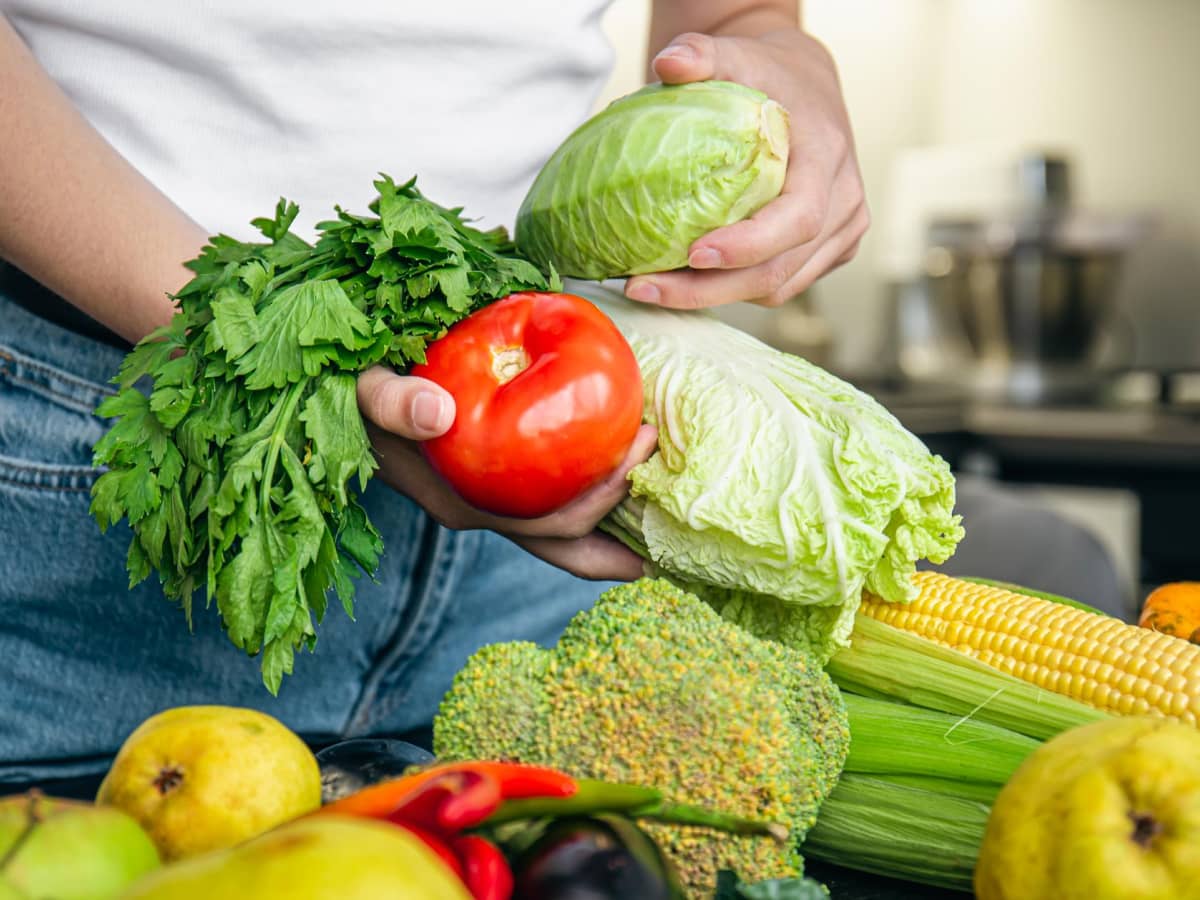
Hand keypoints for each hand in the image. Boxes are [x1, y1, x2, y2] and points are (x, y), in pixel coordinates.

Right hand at [356, 366, 656, 580]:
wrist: (331, 390)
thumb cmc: (350, 387)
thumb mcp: (362, 387)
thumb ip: (391, 402)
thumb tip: (436, 415)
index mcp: (460, 503)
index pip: (546, 526)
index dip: (600, 506)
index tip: (640, 457)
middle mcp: (478, 512)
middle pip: (564, 541)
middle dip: (620, 522)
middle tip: (663, 471)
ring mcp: (483, 501)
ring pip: (558, 527)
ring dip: (609, 511)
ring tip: (656, 485)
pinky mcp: (486, 480)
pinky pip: (546, 496)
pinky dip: (584, 486)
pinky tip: (613, 464)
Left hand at [624, 29, 867, 309]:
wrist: (803, 84)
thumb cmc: (767, 73)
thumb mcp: (734, 53)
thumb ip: (701, 52)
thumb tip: (668, 64)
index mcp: (828, 157)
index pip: (798, 219)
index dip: (748, 247)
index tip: (693, 255)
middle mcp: (845, 203)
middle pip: (779, 270)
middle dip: (708, 290)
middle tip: (644, 287)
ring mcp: (841, 233)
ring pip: (777, 289)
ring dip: (713, 298)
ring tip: (654, 288)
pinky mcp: (827, 251)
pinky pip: (778, 286)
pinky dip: (731, 291)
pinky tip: (684, 280)